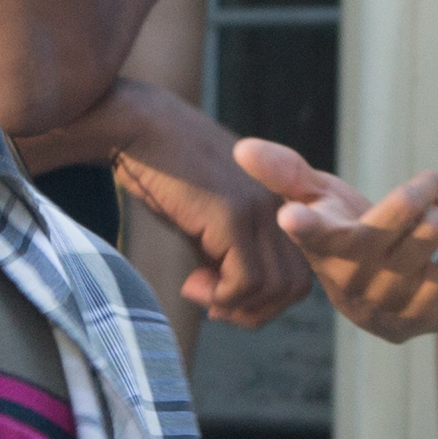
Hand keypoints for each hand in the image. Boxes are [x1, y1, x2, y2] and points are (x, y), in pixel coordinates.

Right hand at [105, 95, 305, 324]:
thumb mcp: (206, 220)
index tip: (225, 297)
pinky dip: (220, 296)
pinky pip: (244, 280)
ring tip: (197, 289)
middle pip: (294, 287)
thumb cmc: (166, 172)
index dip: (266, 299)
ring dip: (233, 304)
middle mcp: (279, 205)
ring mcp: (259, 210)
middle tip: (214, 306)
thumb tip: (231, 301)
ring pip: (272, 288)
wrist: (139, 128)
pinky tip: (191, 282)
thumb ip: (227, 254)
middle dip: (255, 310)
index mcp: (280, 204)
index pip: (298, 273)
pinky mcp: (233, 215)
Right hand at [231, 138, 437, 334]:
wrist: (397, 288)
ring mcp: (386, 299)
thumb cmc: (350, 229)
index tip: (291, 217)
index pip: (311, 234)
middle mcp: (349, 278)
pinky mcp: (420, 313)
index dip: (302, 224)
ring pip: (433, 234)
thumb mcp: (320, 199)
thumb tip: (241, 149)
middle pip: (399, 215)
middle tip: (435, 180)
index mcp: (322, 246)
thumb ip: (287, 174)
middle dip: (426, 188)